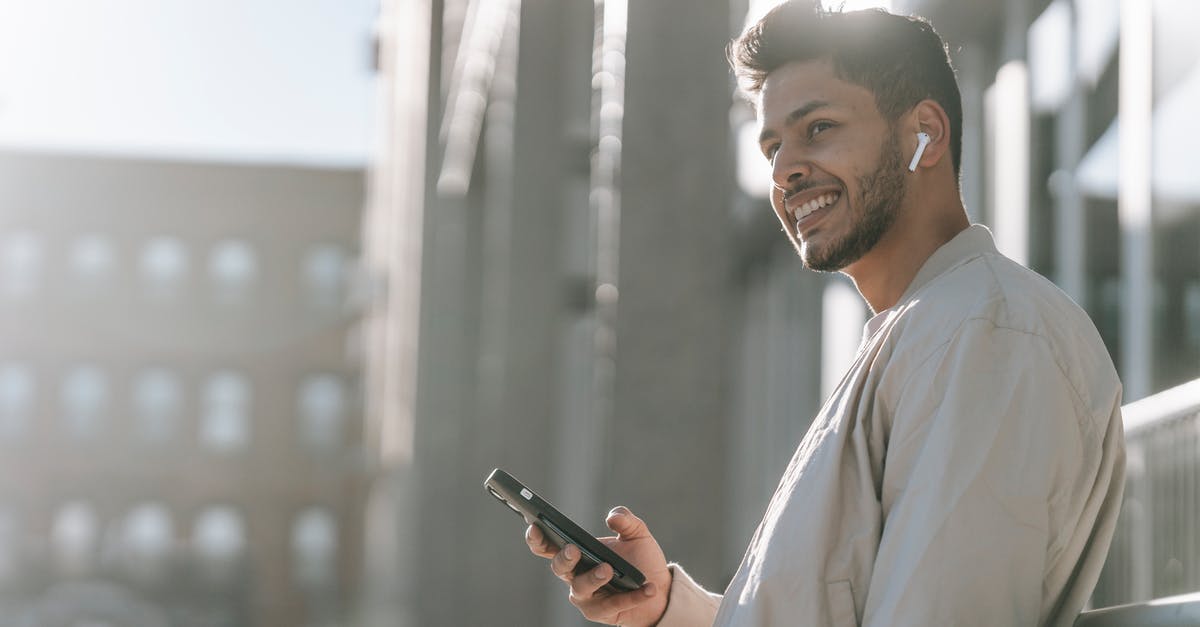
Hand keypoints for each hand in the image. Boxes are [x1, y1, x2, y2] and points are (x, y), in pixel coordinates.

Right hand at [525, 506, 671, 626]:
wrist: (659, 589)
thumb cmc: (640, 560)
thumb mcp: (636, 534)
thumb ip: (626, 520)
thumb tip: (612, 517)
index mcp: (577, 553)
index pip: (548, 546)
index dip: (536, 538)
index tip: (535, 525)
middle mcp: (575, 575)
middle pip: (559, 567)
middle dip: (564, 558)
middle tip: (574, 549)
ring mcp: (586, 596)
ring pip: (580, 588)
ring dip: (593, 578)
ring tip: (608, 569)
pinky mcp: (600, 612)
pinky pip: (612, 604)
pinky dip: (631, 596)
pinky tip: (647, 588)